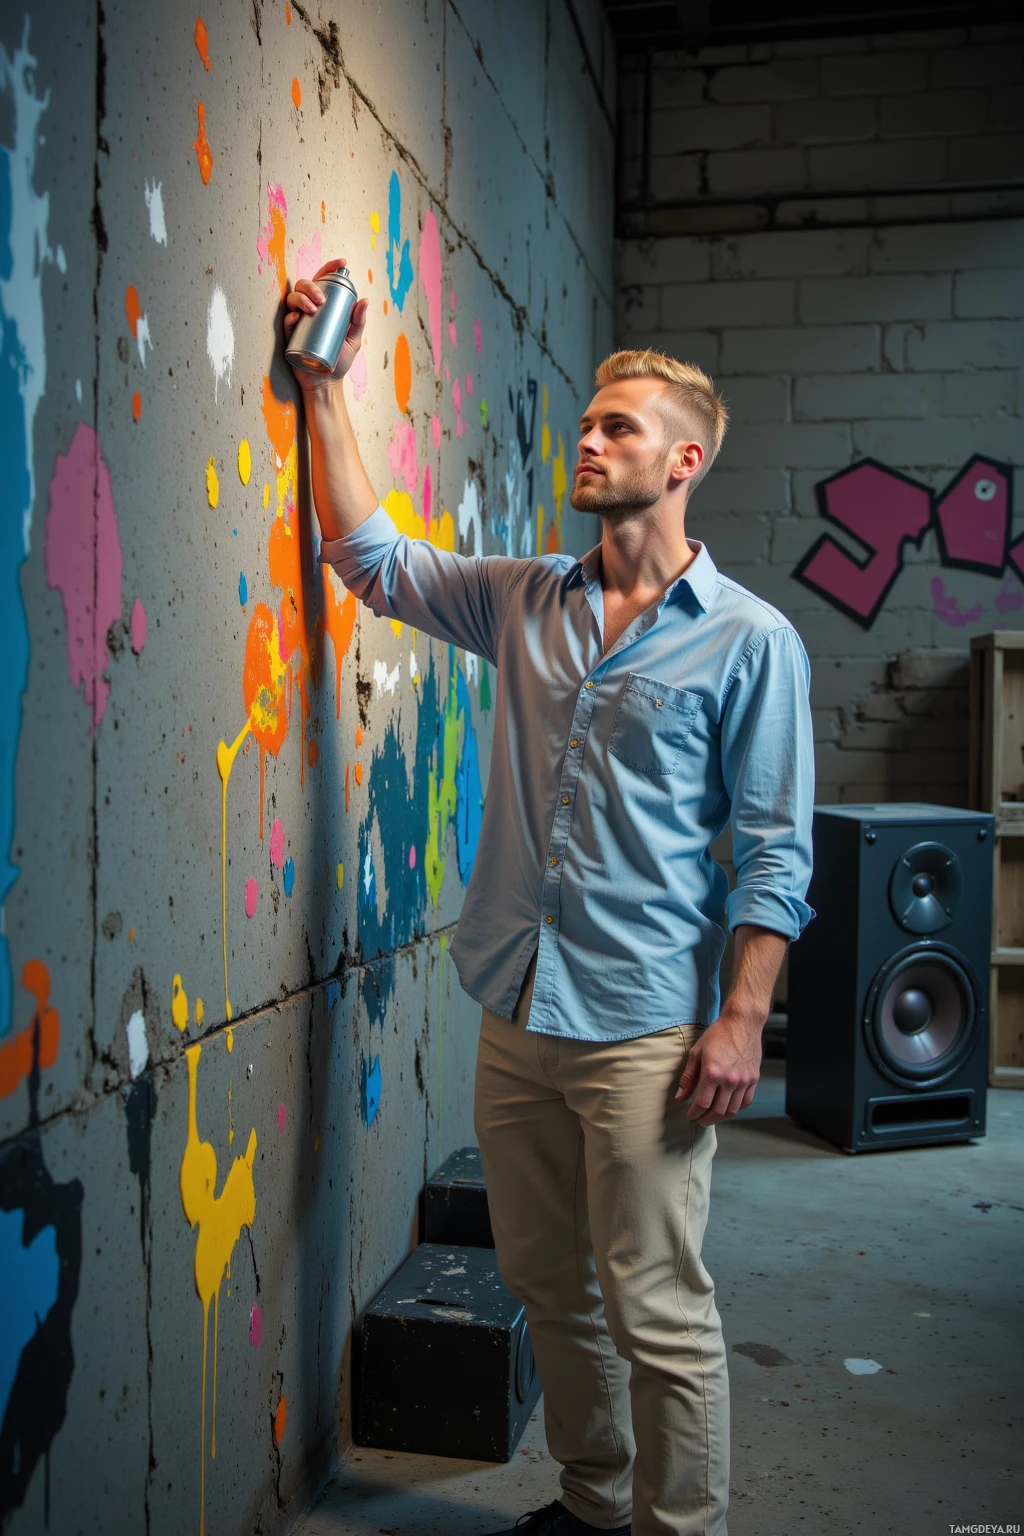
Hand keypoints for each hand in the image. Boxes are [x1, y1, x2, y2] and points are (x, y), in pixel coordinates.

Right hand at [283, 258, 368, 391]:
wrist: (326, 382)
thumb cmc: (339, 360)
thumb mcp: (353, 340)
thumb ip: (358, 322)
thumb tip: (365, 299)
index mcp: (324, 306)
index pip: (324, 280)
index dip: (331, 267)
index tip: (342, 264)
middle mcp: (309, 309)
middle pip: (304, 286)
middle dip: (312, 286)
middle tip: (321, 299)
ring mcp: (298, 321)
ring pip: (292, 299)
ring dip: (301, 299)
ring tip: (312, 310)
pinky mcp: (290, 335)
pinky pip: (286, 321)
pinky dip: (290, 316)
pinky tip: (297, 317)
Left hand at [675, 1008, 762, 1125]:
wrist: (742, 1023)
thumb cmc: (717, 1035)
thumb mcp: (696, 1052)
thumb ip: (688, 1077)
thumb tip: (680, 1097)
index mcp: (712, 1073)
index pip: (702, 1103)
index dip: (694, 1113)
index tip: (689, 1116)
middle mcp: (729, 1080)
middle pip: (717, 1111)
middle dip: (706, 1119)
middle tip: (699, 1120)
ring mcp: (744, 1081)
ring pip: (732, 1110)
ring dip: (720, 1117)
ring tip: (711, 1116)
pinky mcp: (753, 1079)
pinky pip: (745, 1102)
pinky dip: (735, 1109)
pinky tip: (727, 1107)